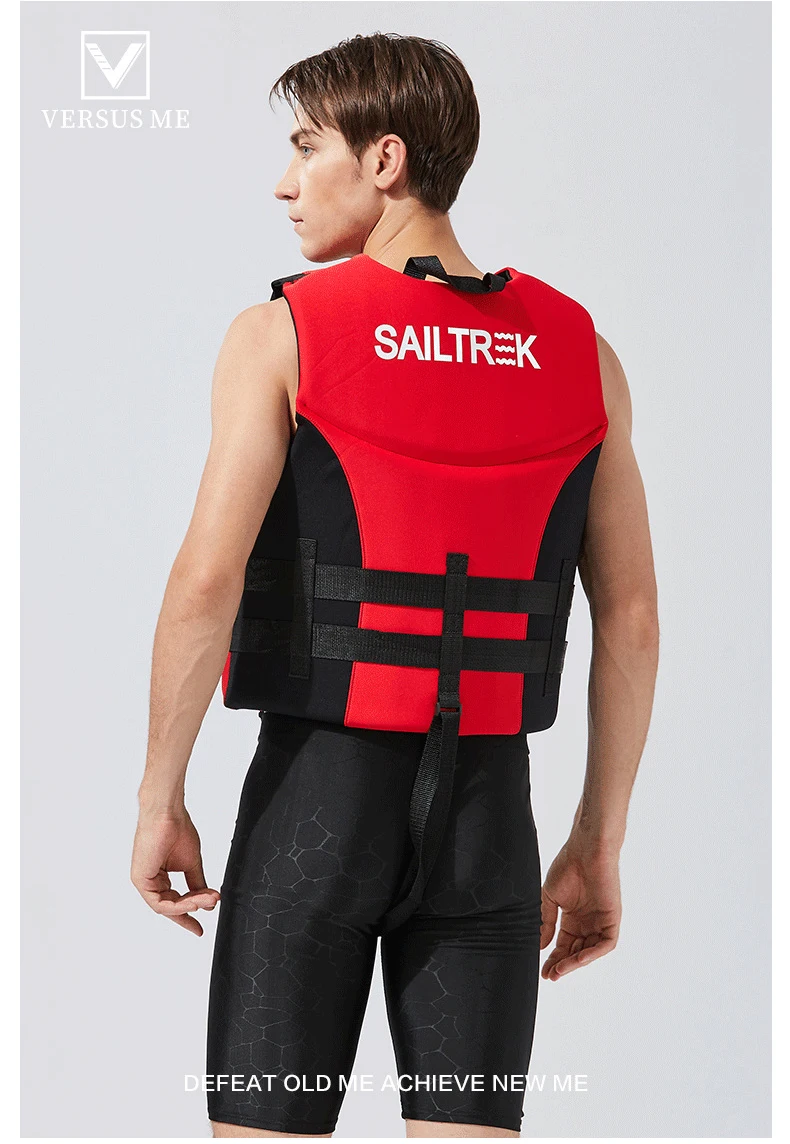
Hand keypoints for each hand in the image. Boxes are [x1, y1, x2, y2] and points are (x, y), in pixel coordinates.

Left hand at [131, 807, 220, 935]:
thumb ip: (196, 884)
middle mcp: (150, 881)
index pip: (173, 902)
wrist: (169, 813)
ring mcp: (143, 881)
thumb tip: (207, 903)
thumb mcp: (191, 864)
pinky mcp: (140, 880)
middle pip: (170, 907)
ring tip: (208, 901)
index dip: (188, 915)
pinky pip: (159, 902)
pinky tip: (193, 901)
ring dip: (189, 906)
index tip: (200, 928)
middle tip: (210, 908)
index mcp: (159, 877)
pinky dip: (178, 904)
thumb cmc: (177, 830)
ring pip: (166, 907)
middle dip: (192, 910)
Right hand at [540, 836, 620, 979]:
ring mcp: (600, 921)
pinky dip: (592, 953)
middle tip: (550, 975)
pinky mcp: (612, 919)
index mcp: (572, 917)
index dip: (554, 958)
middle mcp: (587, 922)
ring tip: (559, 970)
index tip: (543, 970)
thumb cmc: (567, 866)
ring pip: (590, 951)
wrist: (585, 849)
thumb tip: (540, 945)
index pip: (563, 944)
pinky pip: (605, 943)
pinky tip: (577, 958)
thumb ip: (546, 922)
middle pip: (575, 951)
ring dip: (575, 962)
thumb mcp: (550, 898)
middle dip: (562, 965)